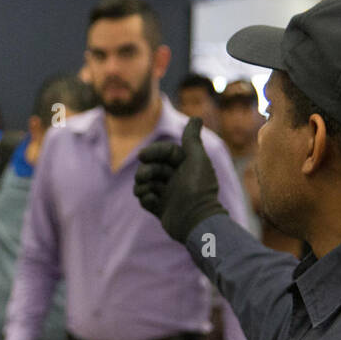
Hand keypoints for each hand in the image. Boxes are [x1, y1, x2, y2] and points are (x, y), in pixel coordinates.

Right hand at [134, 116, 227, 241]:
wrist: (196, 222)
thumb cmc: (198, 189)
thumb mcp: (197, 160)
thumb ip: (192, 139)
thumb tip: (196, 117)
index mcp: (186, 164)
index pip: (165, 152)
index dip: (153, 152)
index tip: (143, 156)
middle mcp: (177, 178)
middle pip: (153, 167)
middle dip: (145, 171)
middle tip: (143, 177)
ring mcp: (168, 194)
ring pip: (146, 183)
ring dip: (142, 185)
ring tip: (145, 191)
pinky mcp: (161, 209)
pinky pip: (146, 199)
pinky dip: (145, 198)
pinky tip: (150, 201)